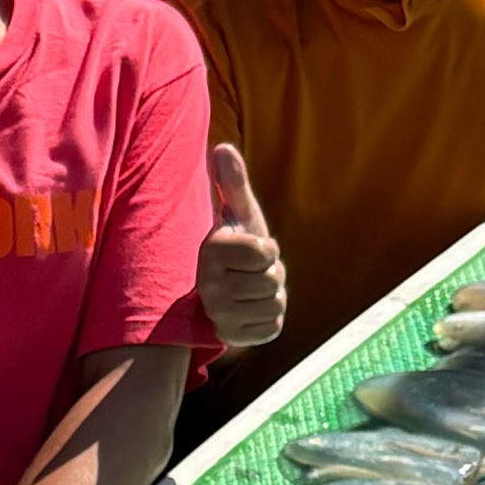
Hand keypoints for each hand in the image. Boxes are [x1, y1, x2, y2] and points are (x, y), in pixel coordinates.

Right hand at [195, 145, 286, 356]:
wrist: (225, 292)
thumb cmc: (237, 247)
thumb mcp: (239, 214)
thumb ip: (233, 183)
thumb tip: (223, 147)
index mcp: (210, 252)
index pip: (265, 253)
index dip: (268, 250)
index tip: (254, 250)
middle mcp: (208, 287)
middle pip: (273, 280)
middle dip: (273, 274)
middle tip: (254, 273)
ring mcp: (219, 316)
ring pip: (275, 303)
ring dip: (273, 296)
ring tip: (253, 290)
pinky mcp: (233, 337)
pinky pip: (273, 326)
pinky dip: (271, 318)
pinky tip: (253, 310)